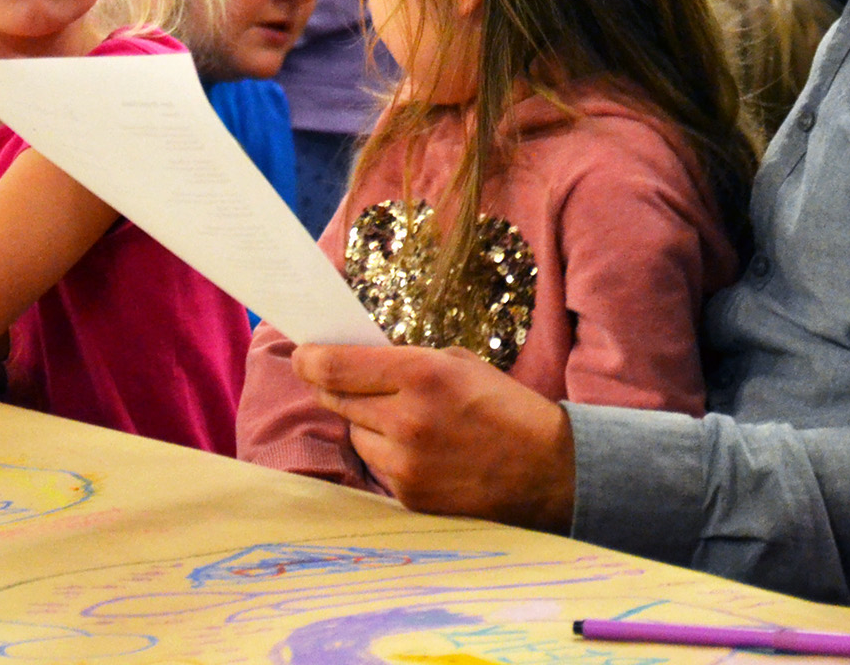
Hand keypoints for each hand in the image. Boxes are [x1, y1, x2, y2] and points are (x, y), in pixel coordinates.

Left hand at [291, 343, 575, 529]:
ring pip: (354, 434)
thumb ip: (405, 362)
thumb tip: (353, 362)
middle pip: (336, 399)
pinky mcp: (408, 495)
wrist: (548, 471)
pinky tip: (418, 448)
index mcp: (423, 374)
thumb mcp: (459, 363)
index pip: (336, 367)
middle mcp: (407, 420)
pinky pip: (377, 465)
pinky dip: (386, 453)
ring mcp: (406, 463)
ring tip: (400, 419)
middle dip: (333, 387)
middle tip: (336, 379)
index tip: (301, 354)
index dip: (310, 359)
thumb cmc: (505, 407)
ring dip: (364, 423)